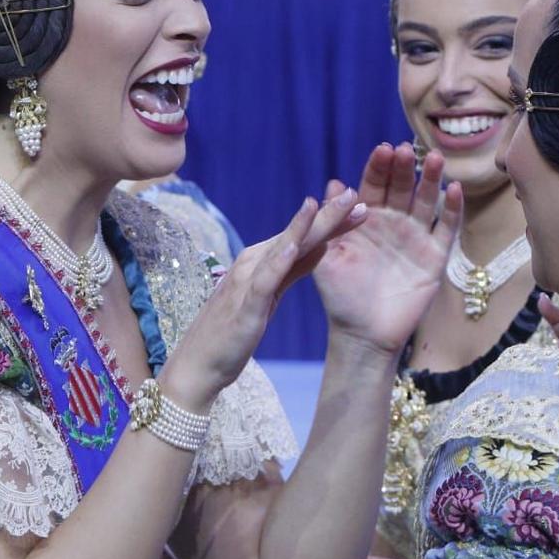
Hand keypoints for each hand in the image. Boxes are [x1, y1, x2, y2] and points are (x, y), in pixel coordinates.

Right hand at [164, 186, 366, 408]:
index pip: (302, 237)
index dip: (331, 221)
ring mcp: (246, 283)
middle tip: (354, 194)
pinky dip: (278, 260)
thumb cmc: (231, 333)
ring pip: (281, 249)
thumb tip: (321, 246)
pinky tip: (293, 246)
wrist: (197, 364)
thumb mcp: (269, 296)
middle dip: (326, 215)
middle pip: (296, 236)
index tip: (361, 205)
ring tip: (326, 206)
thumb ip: (291, 270)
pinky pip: (263, 280)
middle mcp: (251, 264)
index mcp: (260, 262)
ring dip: (304, 228)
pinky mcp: (244, 306)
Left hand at [313, 144, 460, 353]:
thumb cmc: (340, 296)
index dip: (378, 167)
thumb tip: (330, 185)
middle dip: (404, 168)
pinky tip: (454, 189)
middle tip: (405, 150)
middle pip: (402, 187)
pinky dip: (452, 209)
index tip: (382, 149)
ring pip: (426, 201)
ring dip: (431, 179)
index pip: (373, 185)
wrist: (362, 334)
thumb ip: (329, 223)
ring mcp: (415, 238)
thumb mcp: (327, 257)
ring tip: (433, 159)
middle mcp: (393, 223)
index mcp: (365, 219)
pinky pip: (445, 228)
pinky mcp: (434, 256)